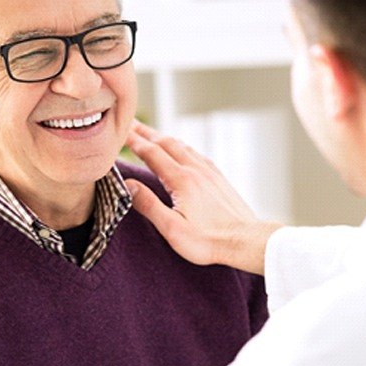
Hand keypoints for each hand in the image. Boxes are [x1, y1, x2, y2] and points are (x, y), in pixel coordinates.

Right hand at [124, 120, 282, 273]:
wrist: (245, 240)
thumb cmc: (209, 241)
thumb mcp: (172, 229)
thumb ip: (149, 205)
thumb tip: (128, 185)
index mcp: (181, 180)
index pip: (151, 153)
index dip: (133, 141)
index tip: (120, 132)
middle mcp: (195, 170)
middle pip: (166, 143)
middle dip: (146, 132)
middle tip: (130, 124)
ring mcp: (209, 172)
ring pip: (182, 146)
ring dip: (163, 137)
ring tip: (151, 134)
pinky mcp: (218, 178)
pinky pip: (196, 154)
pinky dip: (182, 146)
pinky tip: (182, 150)